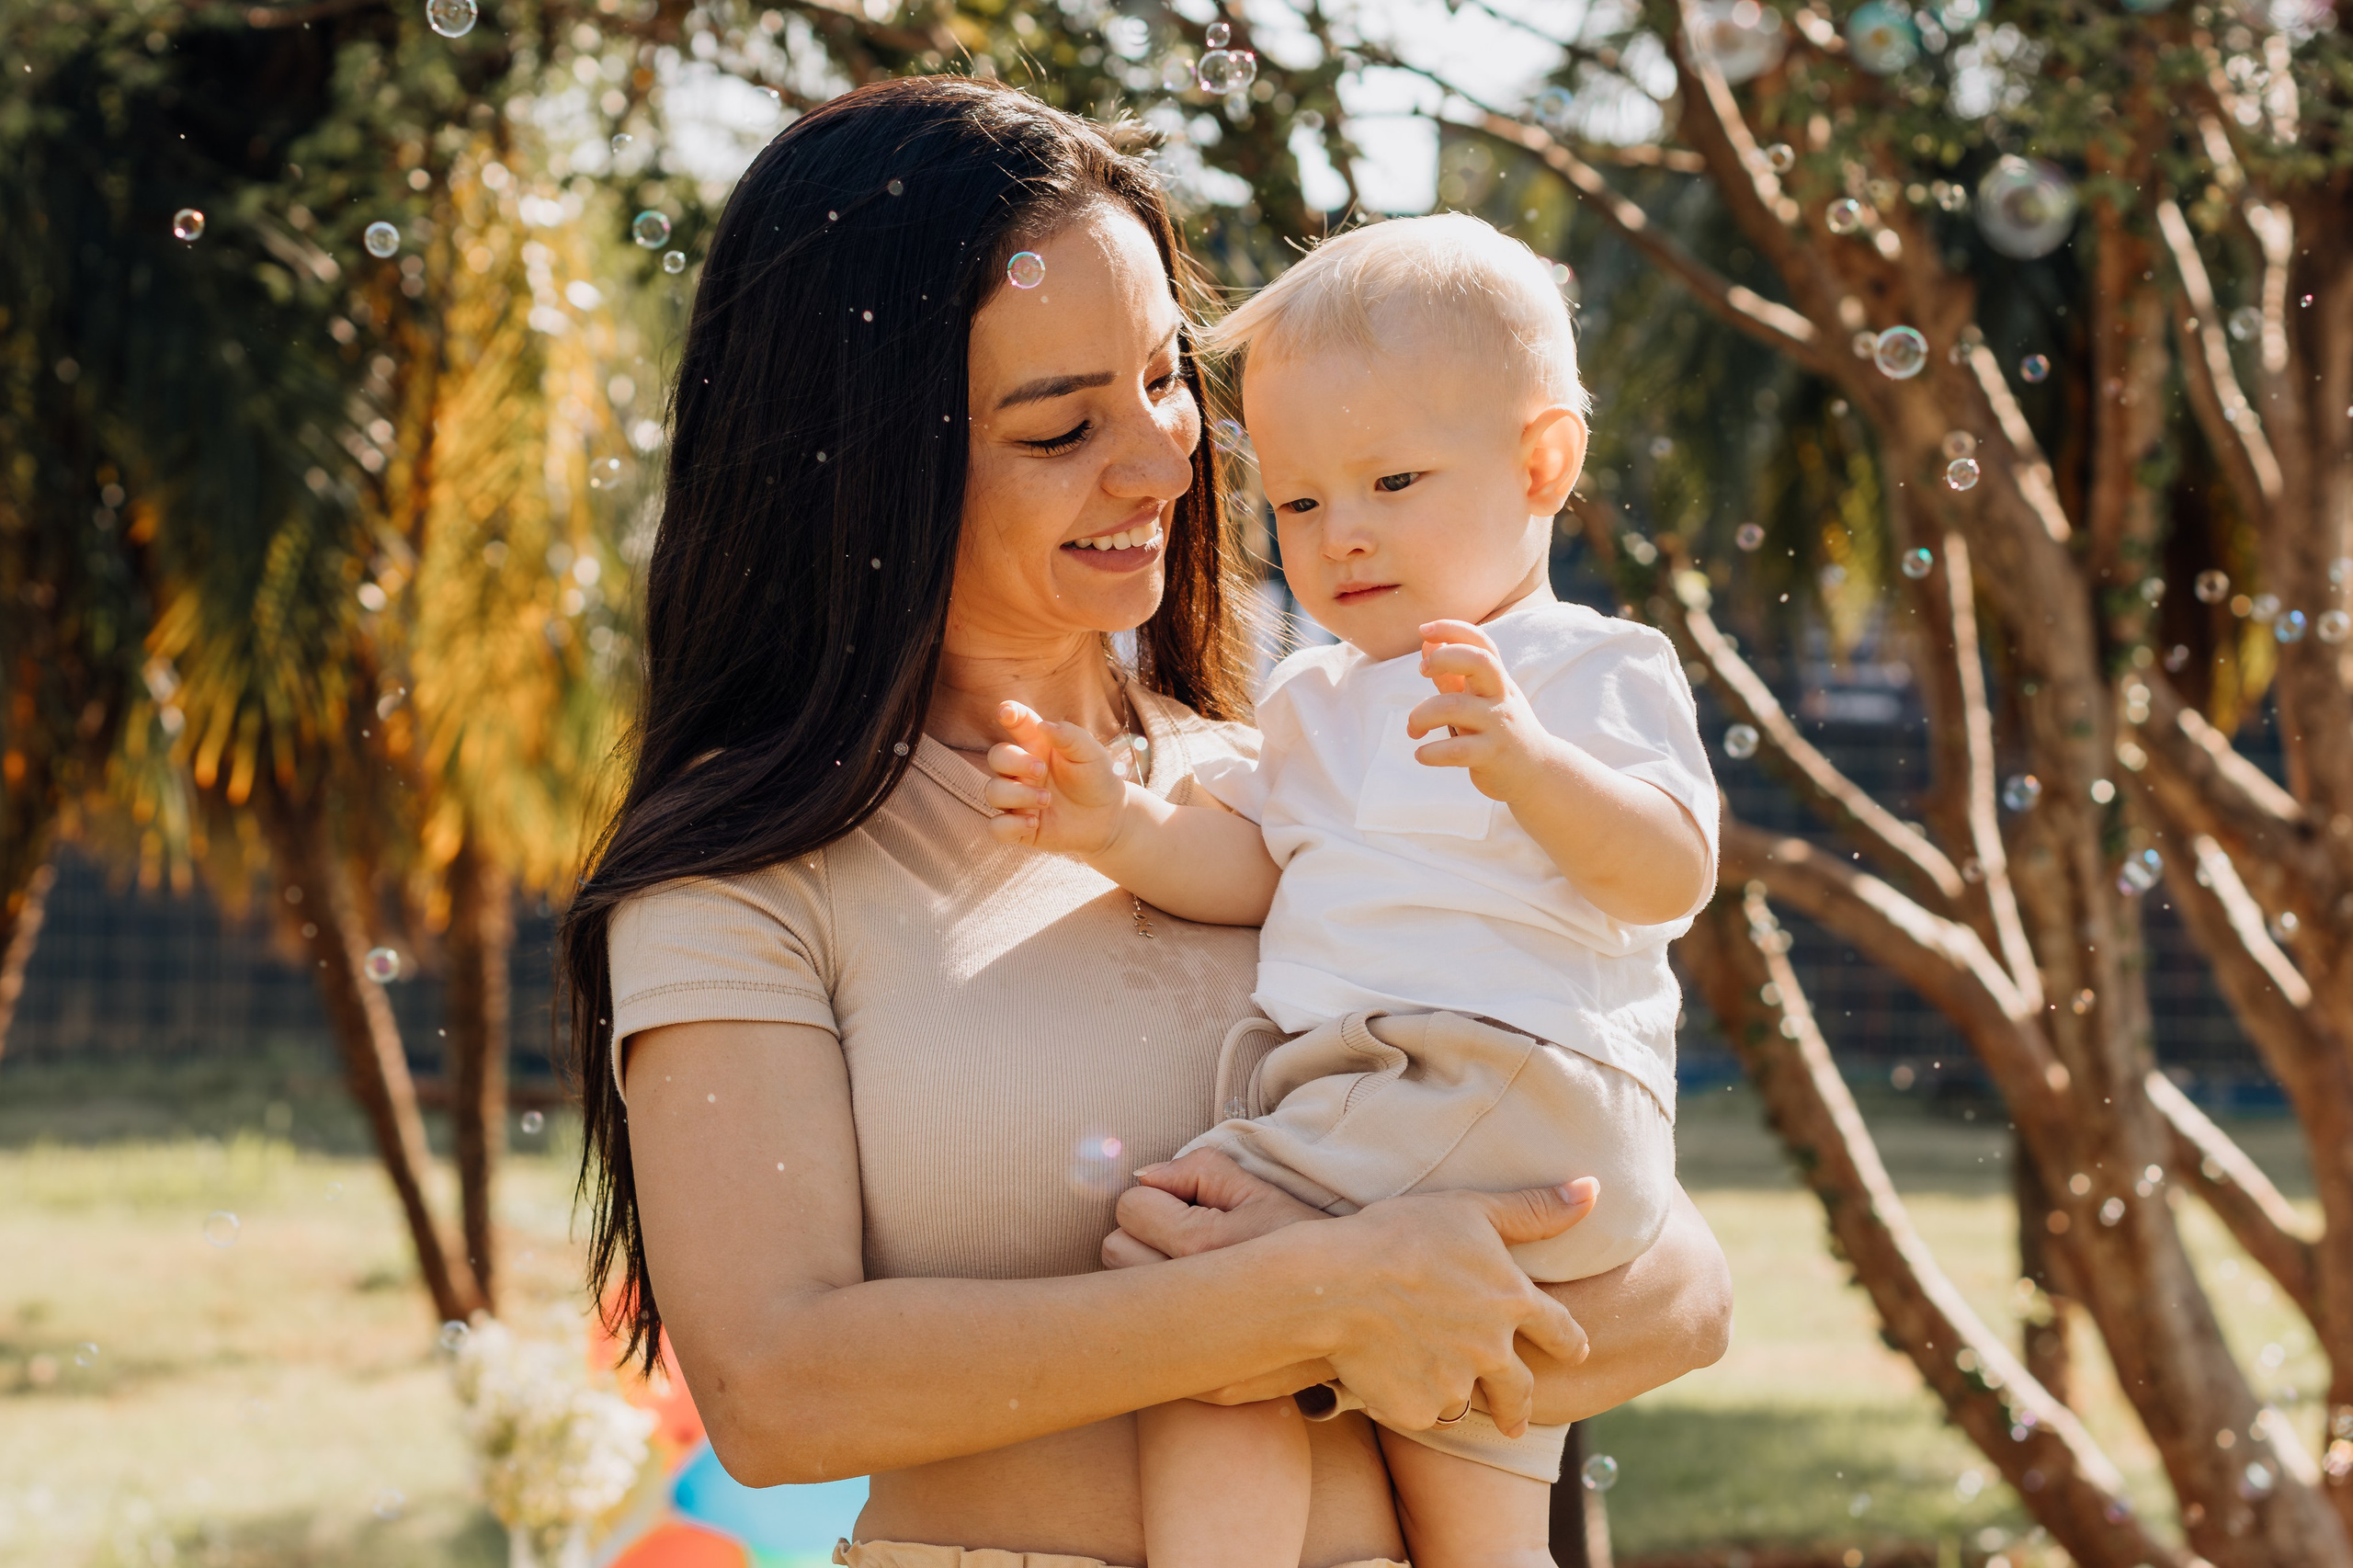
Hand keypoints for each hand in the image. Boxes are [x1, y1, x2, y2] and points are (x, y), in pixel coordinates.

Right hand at [982, 700, 1131, 853]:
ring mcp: (1017, 799)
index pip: (1016, 723)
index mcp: (1037, 746)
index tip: (1006, 712)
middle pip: (996, 757)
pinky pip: (997, 827)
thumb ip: (1069, 736)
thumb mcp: (1091, 754)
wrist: (1109, 819)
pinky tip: (1033, 823)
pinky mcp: (1019, 828)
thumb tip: (1044, 726)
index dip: (1008, 714)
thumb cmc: (1097, 779)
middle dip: (1014, 762)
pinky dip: (1010, 825)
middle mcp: (1021, 771)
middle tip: (1041, 770)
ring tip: (1047, 800)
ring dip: (1017, 795)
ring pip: (993, 792)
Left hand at [1104, 1153, 1343, 1403]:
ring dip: (1148, 1282)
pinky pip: (1155, 1351)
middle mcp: (1195, 1303)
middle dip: (1142, 1238)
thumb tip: (1143, 1176)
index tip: (1186, 1208)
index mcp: (1206, 1246)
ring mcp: (1201, 1354)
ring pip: (1125, 1305)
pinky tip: (1207, 1317)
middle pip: (1115, 1254)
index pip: (1130, 1209)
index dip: (1155, 1200)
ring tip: (1197, 1276)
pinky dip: (1169, 1330)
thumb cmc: (1309, 1240)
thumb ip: (1198, 1169)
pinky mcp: (1208, 1388)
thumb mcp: (1261, 1190)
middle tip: (1187, 1242)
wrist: (1366, 1312)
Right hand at [1309, 1179, 1597, 1438]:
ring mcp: (1454, 1384)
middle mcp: (1493, 1352)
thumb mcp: (1472, 1209)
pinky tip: (1391, 1379)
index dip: (1572, 1343)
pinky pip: (1421, 1410)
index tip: (1578, 1353)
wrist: (1335, 1283)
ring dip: (1457, 1396)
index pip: (1562, 1332)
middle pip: (1520, 1390)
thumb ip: (1536, 1210)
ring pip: (1465, 1401)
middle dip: (1519, 1406)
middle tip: (1515, 1418)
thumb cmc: (1401, 1235)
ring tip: (1442, 1392)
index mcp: (1512, 1303)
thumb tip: (1594, 1190)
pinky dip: (1411, 1399)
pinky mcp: (1417, 1408)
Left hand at [1408, 620, 1557, 803]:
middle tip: (1422, 670)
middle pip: (1479, 661)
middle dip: (1444, 658)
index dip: (1452, 628)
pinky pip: (1455, 750)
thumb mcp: (1480, 698)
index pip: (1480, 642)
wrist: (1538, 771)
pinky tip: (1422, 754)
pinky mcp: (1492, 755)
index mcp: (1495, 680)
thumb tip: (1428, 643)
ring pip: (1454, 707)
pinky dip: (1430, 752)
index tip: (1423, 630)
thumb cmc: (1500, 729)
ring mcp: (1498, 725)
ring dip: (1421, 715)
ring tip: (1413, 729)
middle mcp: (1499, 697)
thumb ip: (1453, 674)